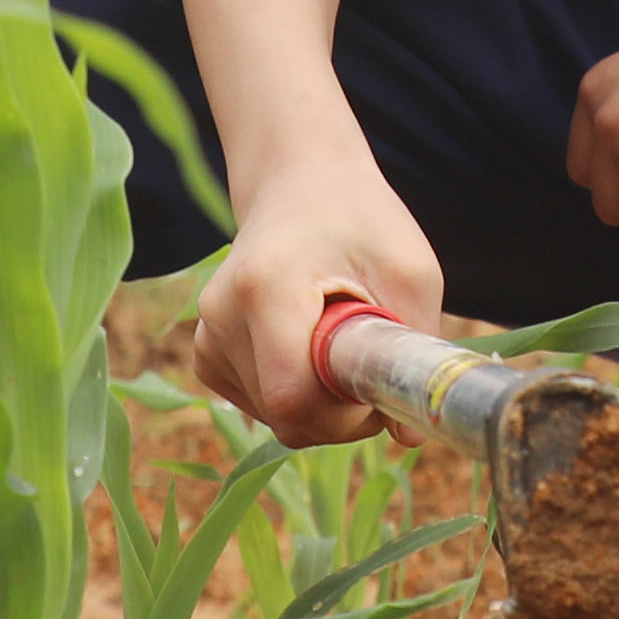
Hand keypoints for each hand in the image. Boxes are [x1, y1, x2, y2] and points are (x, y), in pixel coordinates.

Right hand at [190, 165, 446, 445]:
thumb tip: (410, 436)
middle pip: (283, 415)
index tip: (376, 390)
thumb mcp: (408, 270)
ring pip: (272, 416)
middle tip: (370, 370)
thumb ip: (412, 349)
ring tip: (340, 344)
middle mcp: (222, 314)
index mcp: (267, 287)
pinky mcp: (206, 351)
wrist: (299, 182)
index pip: (292, 397)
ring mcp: (207, 334)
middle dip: (337, 414)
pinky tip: (310, 349)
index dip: (343, 417)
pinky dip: (293, 395)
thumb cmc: (360, 220)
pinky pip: (257, 404)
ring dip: (318, 404)